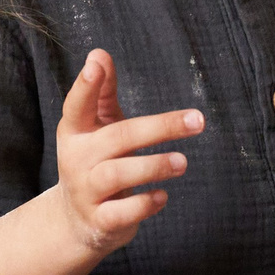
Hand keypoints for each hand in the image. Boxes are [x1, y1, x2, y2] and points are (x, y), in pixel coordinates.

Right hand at [49, 49, 202, 255]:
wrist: (76, 220)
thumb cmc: (95, 161)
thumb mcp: (97, 127)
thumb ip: (102, 93)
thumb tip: (99, 53)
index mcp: (76, 132)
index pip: (77, 105)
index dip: (85, 85)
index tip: (96, 64)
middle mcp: (77, 159)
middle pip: (117, 138)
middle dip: (159, 128)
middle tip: (198, 121)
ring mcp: (87, 192)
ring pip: (119, 174)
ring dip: (154, 166)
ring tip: (182, 162)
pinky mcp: (100, 221)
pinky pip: (122, 212)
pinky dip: (145, 204)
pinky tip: (163, 195)